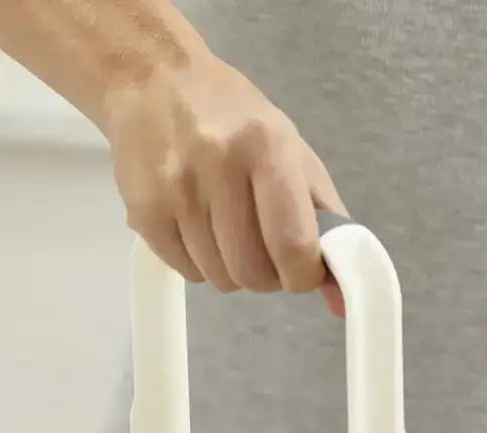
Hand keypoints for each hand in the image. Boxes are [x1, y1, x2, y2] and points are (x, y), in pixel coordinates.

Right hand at [104, 49, 345, 305]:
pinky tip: (201, 229)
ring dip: (234, 269)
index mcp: (266, 146)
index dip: (304, 275)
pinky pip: (188, 272)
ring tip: (229, 231)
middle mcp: (219, 166)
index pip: (293, 245)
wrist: (153, 82)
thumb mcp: (293, 152)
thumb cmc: (233, 120)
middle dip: (269, 275)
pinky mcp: (145, 213)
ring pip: (221, 279)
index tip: (304, 270)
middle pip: (254, 272)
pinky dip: (202, 264)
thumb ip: (326, 223)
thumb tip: (341, 296)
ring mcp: (176, 191)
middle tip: (266, 250)